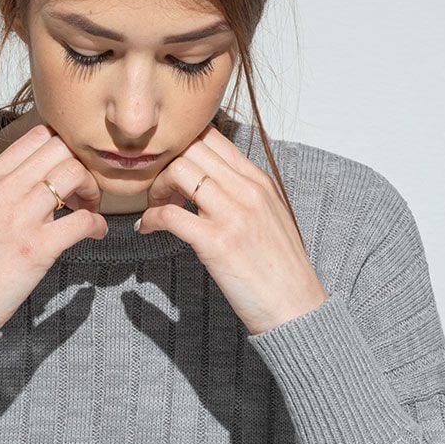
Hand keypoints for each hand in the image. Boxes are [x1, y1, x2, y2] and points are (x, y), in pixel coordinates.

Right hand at [0, 124, 106, 330]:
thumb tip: (29, 173)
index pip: (37, 136)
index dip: (61, 148)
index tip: (64, 171)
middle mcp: (2, 191)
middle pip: (60, 148)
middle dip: (80, 165)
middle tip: (82, 191)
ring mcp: (20, 218)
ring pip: (74, 174)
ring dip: (92, 190)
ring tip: (88, 209)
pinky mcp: (37, 248)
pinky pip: (83, 220)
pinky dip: (97, 224)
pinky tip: (94, 233)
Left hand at [136, 124, 328, 334]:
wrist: (296, 307)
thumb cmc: (281, 267)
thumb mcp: (271, 215)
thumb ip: (245, 191)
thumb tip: (212, 179)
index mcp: (259, 181)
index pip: (212, 136)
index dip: (183, 146)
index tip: (174, 169)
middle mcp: (247, 191)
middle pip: (192, 148)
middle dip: (166, 163)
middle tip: (161, 190)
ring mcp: (233, 215)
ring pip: (179, 171)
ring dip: (157, 187)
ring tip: (157, 207)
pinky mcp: (216, 243)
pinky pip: (170, 215)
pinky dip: (150, 218)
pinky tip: (149, 228)